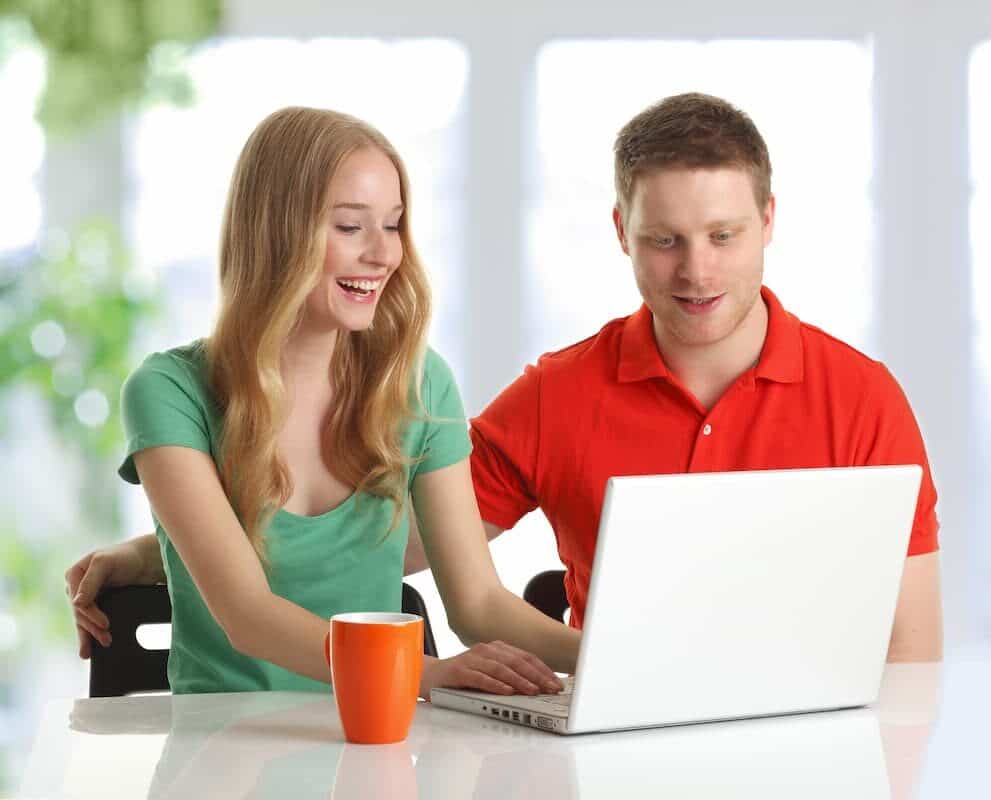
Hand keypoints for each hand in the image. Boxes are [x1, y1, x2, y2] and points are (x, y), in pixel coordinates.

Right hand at [64, 536, 157, 658]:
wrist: (145, 559)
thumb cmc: (125, 556)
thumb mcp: (105, 563)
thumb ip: (90, 581)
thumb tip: (76, 603)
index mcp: (75, 574)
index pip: (79, 602)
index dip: (91, 616)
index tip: (106, 625)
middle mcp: (78, 587)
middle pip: (81, 614)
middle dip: (92, 629)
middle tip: (107, 640)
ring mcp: (88, 596)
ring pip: (84, 620)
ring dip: (91, 635)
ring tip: (98, 648)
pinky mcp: (99, 603)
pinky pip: (92, 621)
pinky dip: (91, 634)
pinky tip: (90, 649)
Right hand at [420, 641, 564, 699]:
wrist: (428, 676)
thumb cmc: (462, 678)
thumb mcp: (489, 673)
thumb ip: (509, 675)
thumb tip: (538, 687)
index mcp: (497, 649)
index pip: (525, 657)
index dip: (543, 670)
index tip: (557, 683)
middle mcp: (486, 650)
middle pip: (517, 661)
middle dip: (537, 675)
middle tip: (552, 688)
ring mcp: (472, 659)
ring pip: (501, 669)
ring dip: (520, 680)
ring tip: (534, 691)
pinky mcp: (459, 671)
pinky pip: (480, 678)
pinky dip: (496, 685)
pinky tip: (507, 692)